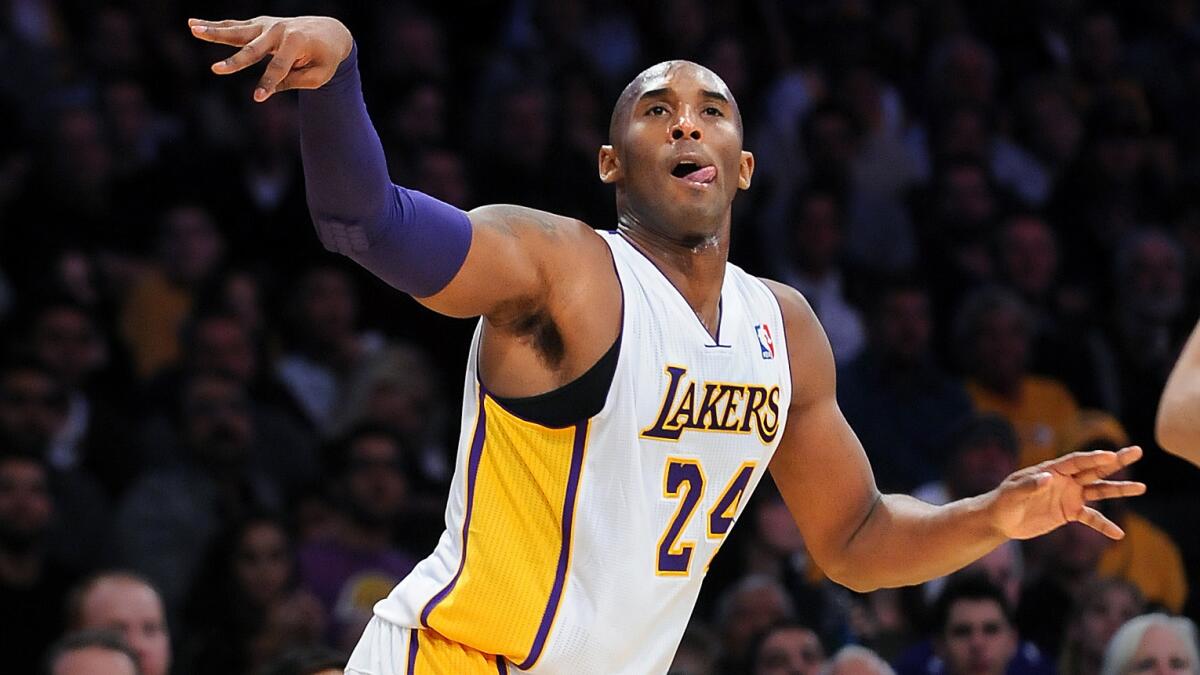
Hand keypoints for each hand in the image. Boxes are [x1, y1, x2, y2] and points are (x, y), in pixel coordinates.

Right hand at [188, 16, 352, 100]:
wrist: (329, 31)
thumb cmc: (325, 58)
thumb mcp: (319, 75)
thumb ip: (294, 81)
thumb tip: (270, 87)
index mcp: (297, 42)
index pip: (279, 68)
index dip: (268, 84)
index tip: (257, 98)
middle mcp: (279, 30)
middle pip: (253, 48)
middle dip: (235, 62)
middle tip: (216, 70)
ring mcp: (267, 25)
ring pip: (237, 31)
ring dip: (214, 31)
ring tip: (193, 28)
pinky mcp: (259, 25)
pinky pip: (234, 27)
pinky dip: (215, 26)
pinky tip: (193, 23)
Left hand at [987, 446, 1145, 539]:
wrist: (1001, 520)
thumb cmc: (1003, 502)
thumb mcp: (1012, 493)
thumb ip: (1029, 485)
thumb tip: (1047, 477)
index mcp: (1051, 470)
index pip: (1076, 462)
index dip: (1093, 458)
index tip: (1111, 455)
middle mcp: (1065, 480)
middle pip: (1095, 469)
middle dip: (1116, 461)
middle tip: (1137, 451)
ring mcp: (1069, 496)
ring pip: (1099, 491)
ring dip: (1119, 490)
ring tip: (1141, 487)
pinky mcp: (1069, 513)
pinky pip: (1091, 518)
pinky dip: (1104, 525)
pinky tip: (1119, 534)